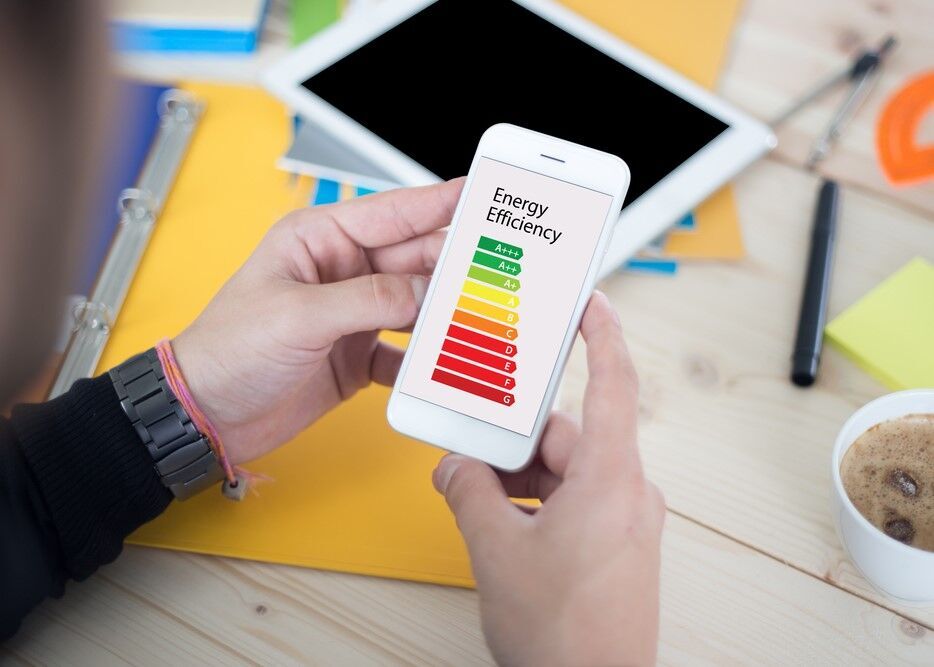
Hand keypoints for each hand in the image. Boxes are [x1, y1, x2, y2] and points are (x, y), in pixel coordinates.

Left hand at [173, 180, 462, 464]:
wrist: (207, 416)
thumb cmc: (227, 350)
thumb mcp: (298, 316)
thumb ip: (368, 300)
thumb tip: (424, 292)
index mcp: (320, 240)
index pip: (393, 213)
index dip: (439, 203)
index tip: (481, 195)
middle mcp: (341, 272)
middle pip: (413, 260)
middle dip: (452, 265)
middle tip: (495, 269)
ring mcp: (352, 315)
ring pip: (415, 305)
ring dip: (443, 312)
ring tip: (478, 314)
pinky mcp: (357, 355)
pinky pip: (405, 353)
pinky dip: (423, 362)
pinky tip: (439, 366)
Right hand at [432, 292, 664, 666]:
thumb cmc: (565, 634)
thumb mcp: (496, 550)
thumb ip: (470, 494)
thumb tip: (456, 469)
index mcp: (610, 479)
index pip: (613, 384)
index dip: (603, 335)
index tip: (591, 303)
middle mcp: (628, 493)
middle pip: (566, 436)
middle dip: (514, 443)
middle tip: (471, 448)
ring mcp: (626, 522)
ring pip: (566, 472)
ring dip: (520, 479)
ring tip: (477, 497)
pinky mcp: (617, 546)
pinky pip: (575, 501)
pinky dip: (537, 503)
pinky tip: (502, 523)